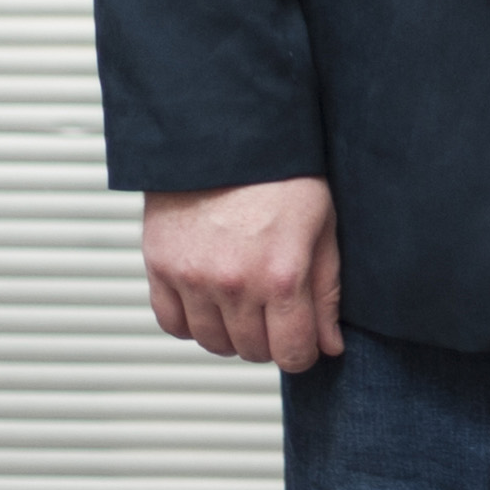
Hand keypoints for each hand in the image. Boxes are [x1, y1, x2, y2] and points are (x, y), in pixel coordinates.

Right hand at [141, 176, 343, 371]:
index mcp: (281, 274)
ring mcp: (192, 277)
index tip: (303, 342)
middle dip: (270, 340)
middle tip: (275, 312)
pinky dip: (191, 322)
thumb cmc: (282, 175)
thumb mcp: (322, 228)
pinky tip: (210, 299)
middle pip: (253, 352)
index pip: (293, 353)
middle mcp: (234, 283)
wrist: (226, 135)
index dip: (303, 353)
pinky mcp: (160, 267)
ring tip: (244, 301)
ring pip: (212, 343)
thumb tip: (329, 346)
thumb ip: (326, 293)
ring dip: (231, 333)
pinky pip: (171, 324)